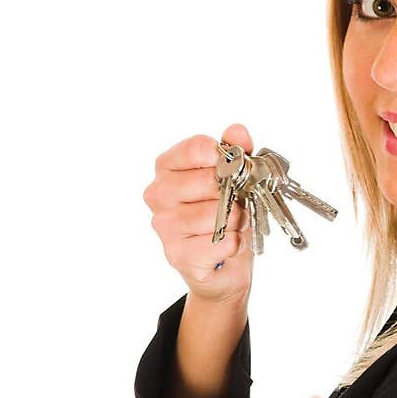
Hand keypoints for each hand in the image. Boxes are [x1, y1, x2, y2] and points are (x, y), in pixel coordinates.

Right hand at [143, 123, 254, 305]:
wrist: (224, 265)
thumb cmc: (225, 216)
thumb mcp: (236, 178)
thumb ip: (237, 151)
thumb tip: (238, 132)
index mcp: (167, 168)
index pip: (198, 148)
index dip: (225, 157)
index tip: (236, 166)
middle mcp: (158, 194)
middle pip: (209, 181)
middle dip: (234, 193)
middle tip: (237, 202)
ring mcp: (164, 226)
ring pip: (217, 214)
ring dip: (236, 220)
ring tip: (232, 224)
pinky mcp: (178, 255)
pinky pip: (222, 242)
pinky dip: (234, 243)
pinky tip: (227, 243)